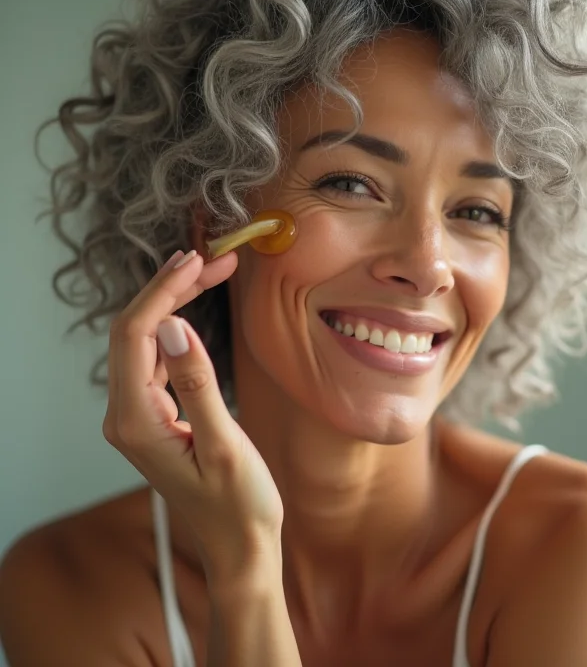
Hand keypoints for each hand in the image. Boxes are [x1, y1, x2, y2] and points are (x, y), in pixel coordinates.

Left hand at [102, 249, 283, 585]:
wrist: (240, 545)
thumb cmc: (239, 505)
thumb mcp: (225, 444)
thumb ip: (196, 383)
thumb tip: (173, 325)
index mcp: (137, 422)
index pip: (136, 336)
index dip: (164, 292)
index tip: (199, 261)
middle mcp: (127, 416)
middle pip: (135, 332)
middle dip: (169, 289)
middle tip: (212, 260)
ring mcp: (139, 416)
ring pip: (145, 342)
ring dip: (173, 303)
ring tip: (209, 274)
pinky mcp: (157, 416)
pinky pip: (157, 359)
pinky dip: (176, 329)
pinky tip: (196, 312)